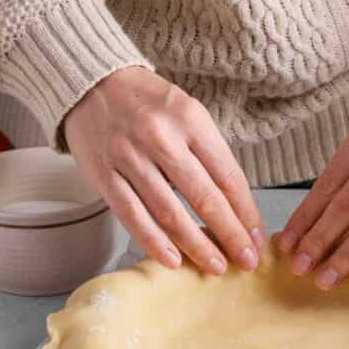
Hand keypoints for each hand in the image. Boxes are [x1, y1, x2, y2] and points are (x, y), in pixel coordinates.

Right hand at [64, 67, 263, 272]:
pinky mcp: (104, 175)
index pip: (228, 176)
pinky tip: (173, 261)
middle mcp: (161, 138)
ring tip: (215, 266)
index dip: (246, 212)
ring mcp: (130, 158)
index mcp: (191, 120)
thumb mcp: (188, 112)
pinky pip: (133, 216)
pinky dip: (154, 242)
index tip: (256, 236)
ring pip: (170, 213)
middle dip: (230, 235)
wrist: (92, 82)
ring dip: (196, 245)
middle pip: (204, 198)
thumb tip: (234, 205)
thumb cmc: (149, 103)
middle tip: (246, 261)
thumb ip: (209, 153)